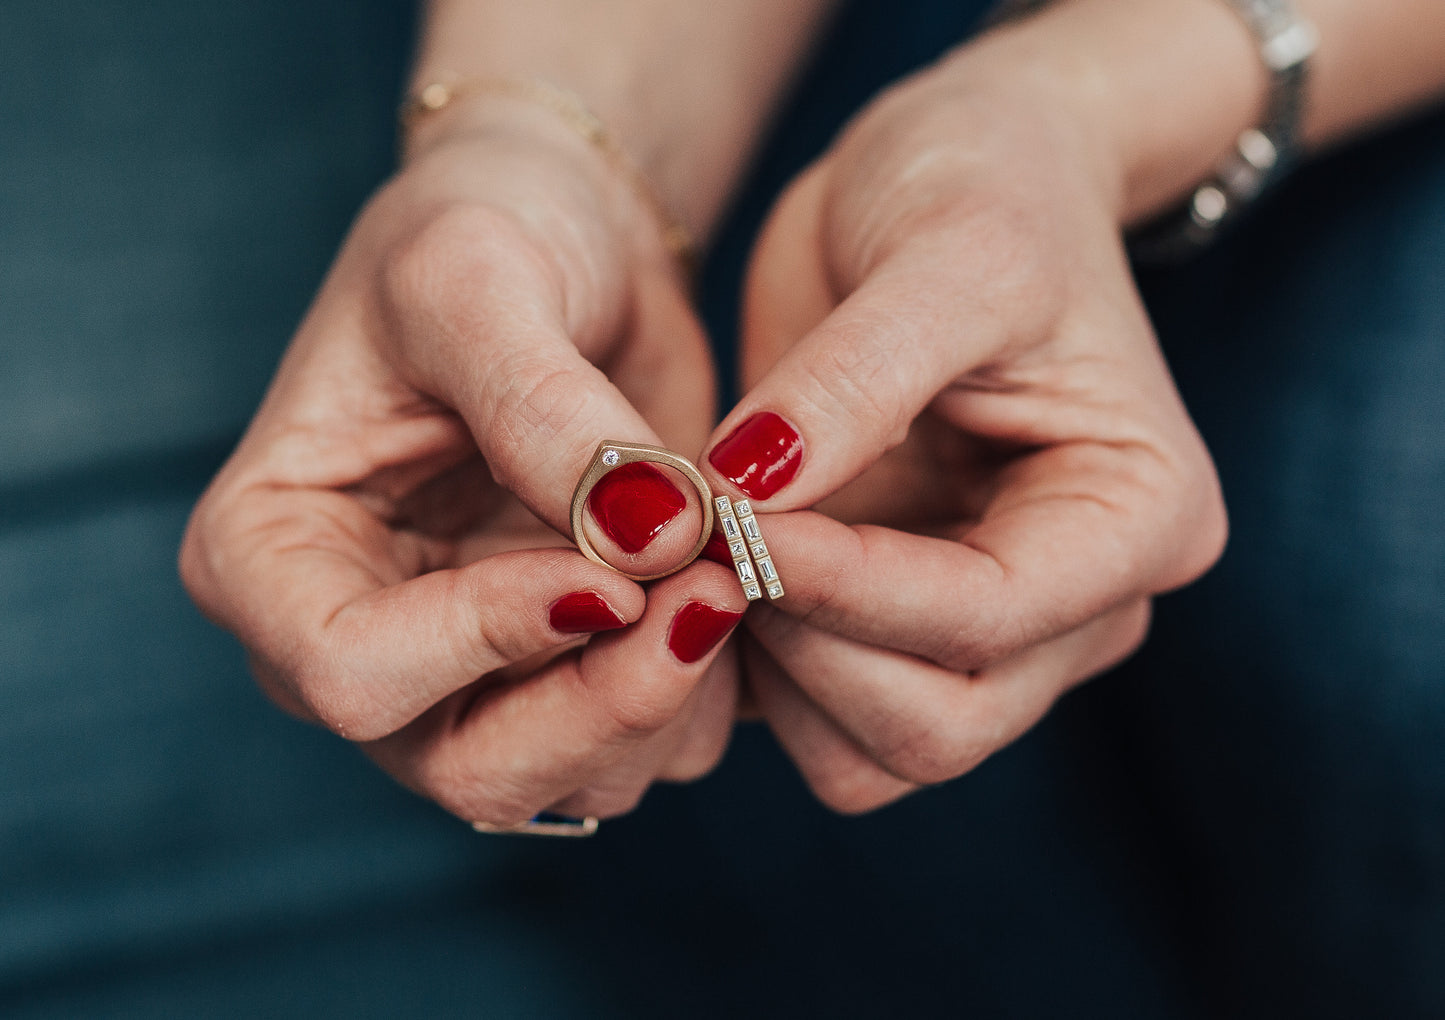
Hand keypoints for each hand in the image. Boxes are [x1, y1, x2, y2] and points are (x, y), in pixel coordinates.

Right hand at [181, 96, 744, 825]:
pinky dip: (712, 687)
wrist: (565, 239)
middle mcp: (361, 642)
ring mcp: (469, 675)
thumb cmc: (481, 233)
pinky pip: (653, 743)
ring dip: (675, 694)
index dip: (487, 640)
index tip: (614, 570)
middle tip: (718, 591)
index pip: (352, 673)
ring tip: (734, 564)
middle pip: (470, 767)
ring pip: (577, 778)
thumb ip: (541, 410)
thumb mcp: (476, 280)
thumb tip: (648, 540)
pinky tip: (737, 581)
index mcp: (272, 558)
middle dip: (608, 701)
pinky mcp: (570, 673)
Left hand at [702, 40, 1226, 811]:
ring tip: (706, 552)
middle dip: (808, 652)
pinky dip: (753, 678)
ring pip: (873, 755)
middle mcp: (1079, 603)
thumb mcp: (945, 253)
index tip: (734, 519)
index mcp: (1135, 517)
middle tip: (708, 541)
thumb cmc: (981, 188)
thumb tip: (748, 495)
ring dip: (771, 680)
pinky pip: (818, 718)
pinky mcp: (897, 625)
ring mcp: (988, 629)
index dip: (850, 587)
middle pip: (940, 726)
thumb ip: (855, 381)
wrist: (952, 174)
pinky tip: (710, 572)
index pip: (991, 616)